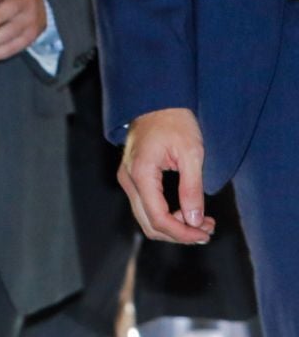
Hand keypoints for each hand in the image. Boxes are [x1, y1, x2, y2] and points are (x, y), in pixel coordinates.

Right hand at [120, 107, 215, 244]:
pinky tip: (187, 211)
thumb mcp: (191, 154)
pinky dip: (166, 216)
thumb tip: (194, 221)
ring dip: (174, 227)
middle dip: (180, 234)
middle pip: (149, 224)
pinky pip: (147, 207)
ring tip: (202, 222)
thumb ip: (192, 189)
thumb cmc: (174, 122)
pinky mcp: (133, 178)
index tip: (205, 234)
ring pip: (147, 218)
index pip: (158, 218)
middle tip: (207, 230)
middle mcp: (128, 179)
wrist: (155, 102)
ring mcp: (128, 179)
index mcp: (140, 173)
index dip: (183, 233)